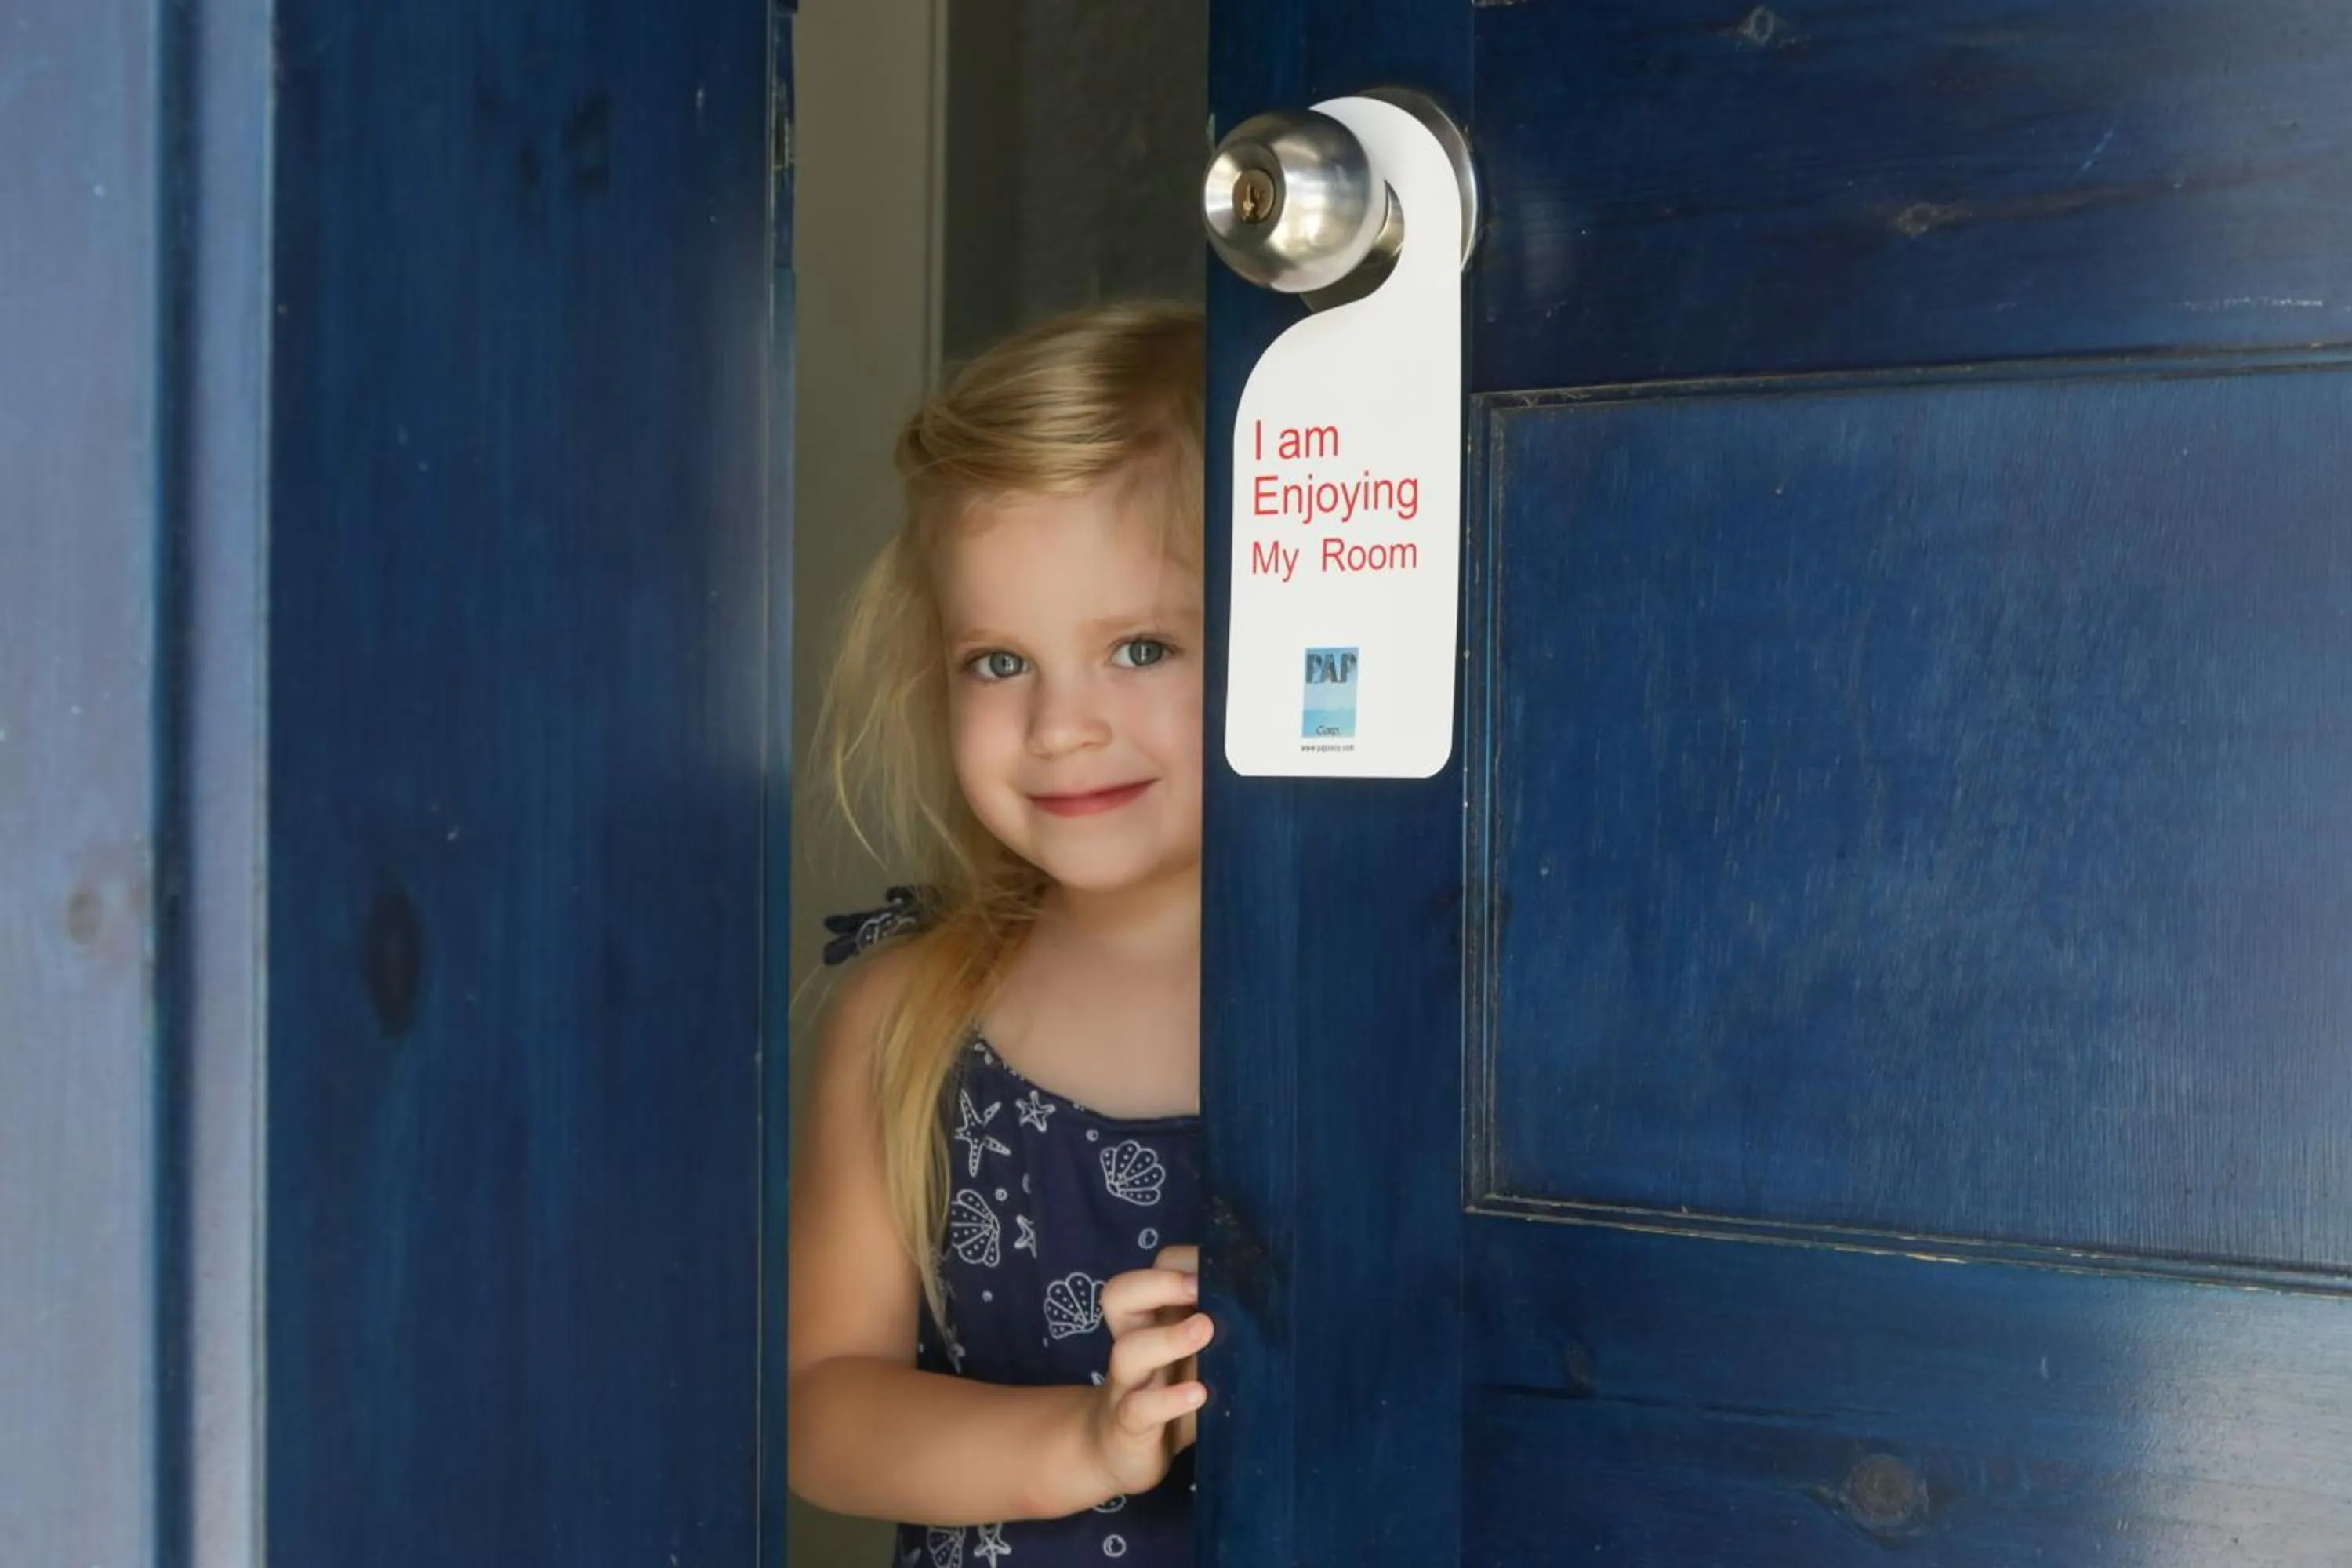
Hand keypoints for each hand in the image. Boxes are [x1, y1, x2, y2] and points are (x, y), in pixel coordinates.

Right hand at [1079, 1245, 1211, 1500]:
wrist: (1122, 1454)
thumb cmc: (1171, 1394)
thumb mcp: (1197, 1358)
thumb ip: (1222, 1331)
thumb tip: (1283, 1305)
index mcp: (1150, 1318)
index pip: (1154, 1270)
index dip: (1183, 1262)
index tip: (1225, 1267)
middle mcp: (1132, 1342)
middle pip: (1119, 1296)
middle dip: (1160, 1283)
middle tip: (1200, 1288)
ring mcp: (1127, 1384)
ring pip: (1128, 1350)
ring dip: (1169, 1337)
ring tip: (1205, 1331)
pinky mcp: (1128, 1424)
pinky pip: (1139, 1407)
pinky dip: (1169, 1399)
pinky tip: (1199, 1394)